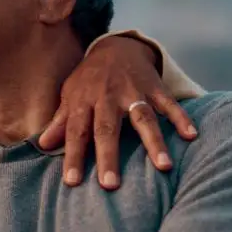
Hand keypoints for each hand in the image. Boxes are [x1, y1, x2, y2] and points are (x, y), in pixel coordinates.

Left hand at [38, 35, 197, 189]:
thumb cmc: (89, 79)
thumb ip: (60, 121)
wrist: (116, 46)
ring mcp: (133, 91)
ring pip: (143, 118)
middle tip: (110, 185)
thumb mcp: (70, 95)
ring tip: (163, 167)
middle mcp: (107, 97)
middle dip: (108, 156)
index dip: (73, 156)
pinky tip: (191, 136)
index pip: (76, 132)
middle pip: (107, 129)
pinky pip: (170, 103)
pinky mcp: (155, 87)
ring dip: (154, 142)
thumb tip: (41, 145)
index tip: (72, 182)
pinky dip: (181, 118)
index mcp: (83, 101)